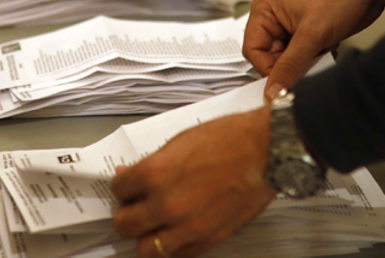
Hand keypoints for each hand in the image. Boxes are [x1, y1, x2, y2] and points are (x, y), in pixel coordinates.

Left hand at [112, 108, 275, 256]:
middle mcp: (166, 204)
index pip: (118, 190)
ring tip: (154, 225)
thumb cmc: (227, 139)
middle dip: (126, 215)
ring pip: (146, 250)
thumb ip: (151, 163)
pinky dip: (173, 246)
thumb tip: (130, 176)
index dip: (122, 186)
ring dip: (146, 237)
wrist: (266, 151)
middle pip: (124, 225)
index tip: (128, 185)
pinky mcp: (209, 239)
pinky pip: (178, 255)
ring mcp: (187, 226)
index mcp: (154, 173)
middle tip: (135, 207)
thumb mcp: (178, 141)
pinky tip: (177, 232)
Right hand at [244, 0, 384, 99]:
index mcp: (264, 9)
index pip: (253, 50)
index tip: (284, 81)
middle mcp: (273, 17)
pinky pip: (300, 57)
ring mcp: (288, 25)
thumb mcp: (312, 35)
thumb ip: (290, 65)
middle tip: (310, 62)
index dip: (268, 68)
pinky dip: (313, 59)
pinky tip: (326, 48)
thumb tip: (273, 90)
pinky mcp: (304, 33)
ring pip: (286, 59)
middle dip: (290, 64)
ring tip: (321, 50)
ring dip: (304, 62)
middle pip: (269, 57)